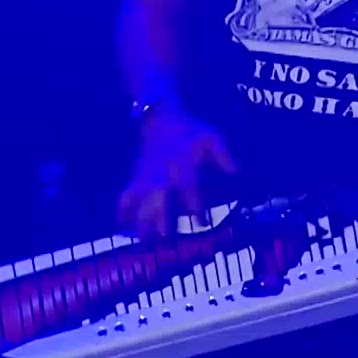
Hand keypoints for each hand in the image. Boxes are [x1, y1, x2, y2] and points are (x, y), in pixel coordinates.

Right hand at [115, 108, 237, 239]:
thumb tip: (236, 173)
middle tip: (163, 235)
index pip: (188, 186)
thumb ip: (222, 156)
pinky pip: (127, 192)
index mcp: (181, 162)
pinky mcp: (138, 176)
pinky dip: (123, 207)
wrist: (162, 118)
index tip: (201, 222)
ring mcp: (147, 174)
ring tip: (143, 239)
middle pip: (158, 194)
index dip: (194, 204)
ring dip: (141, 217)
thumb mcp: (210, 138)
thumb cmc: (190, 131)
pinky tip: (122, 223)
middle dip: (159, 214)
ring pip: (141, 198)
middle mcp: (162, 170)